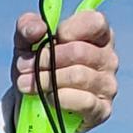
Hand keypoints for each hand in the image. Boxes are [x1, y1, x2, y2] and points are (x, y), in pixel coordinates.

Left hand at [11, 8, 117, 132]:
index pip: (94, 22)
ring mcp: (108, 85)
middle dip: (46, 59)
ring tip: (25, 84)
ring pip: (78, 76)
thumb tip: (38, 28)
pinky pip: (84, 101)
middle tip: (24, 68)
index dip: (68, 30)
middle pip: (79, 52)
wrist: (34, 108)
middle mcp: (108, 58)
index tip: (49, 39)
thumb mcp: (26, 44)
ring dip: (46, 80)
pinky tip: (47, 98)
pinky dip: (61, 99)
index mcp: (98, 35)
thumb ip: (27, 27)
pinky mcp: (102, 109)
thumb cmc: (38, 69)